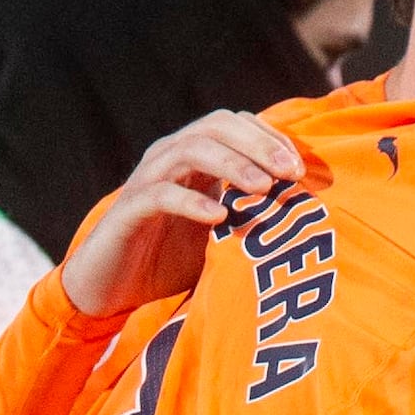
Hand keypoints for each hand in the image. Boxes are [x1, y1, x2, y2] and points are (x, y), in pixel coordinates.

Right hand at [60, 111, 302, 320]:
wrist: (109, 289)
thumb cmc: (167, 262)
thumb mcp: (220, 237)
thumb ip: (252, 219)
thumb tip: (305, 221)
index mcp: (194, 158)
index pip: (236, 125)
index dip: (270, 138)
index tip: (300, 167)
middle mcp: (170, 157)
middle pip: (217, 126)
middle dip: (258, 144)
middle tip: (289, 172)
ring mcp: (148, 180)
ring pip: (191, 150)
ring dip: (232, 165)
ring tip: (262, 188)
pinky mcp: (129, 209)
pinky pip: (161, 194)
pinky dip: (192, 201)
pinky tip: (219, 217)